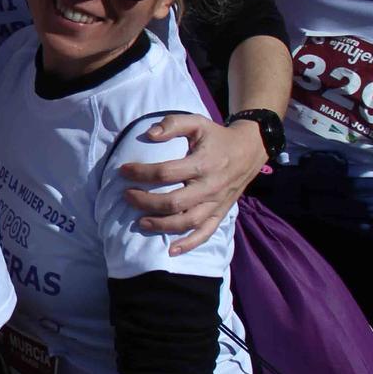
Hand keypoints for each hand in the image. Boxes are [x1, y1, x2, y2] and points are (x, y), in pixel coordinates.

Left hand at [117, 116, 266, 255]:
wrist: (249, 150)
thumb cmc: (217, 136)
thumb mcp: (198, 122)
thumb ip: (173, 124)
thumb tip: (149, 134)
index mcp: (203, 164)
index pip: (166, 172)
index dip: (141, 172)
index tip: (123, 171)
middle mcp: (210, 187)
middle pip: (173, 202)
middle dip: (145, 201)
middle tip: (127, 196)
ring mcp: (216, 203)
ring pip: (187, 222)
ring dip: (161, 225)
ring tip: (140, 222)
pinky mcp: (220, 213)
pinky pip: (205, 233)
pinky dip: (188, 244)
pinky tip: (170, 251)